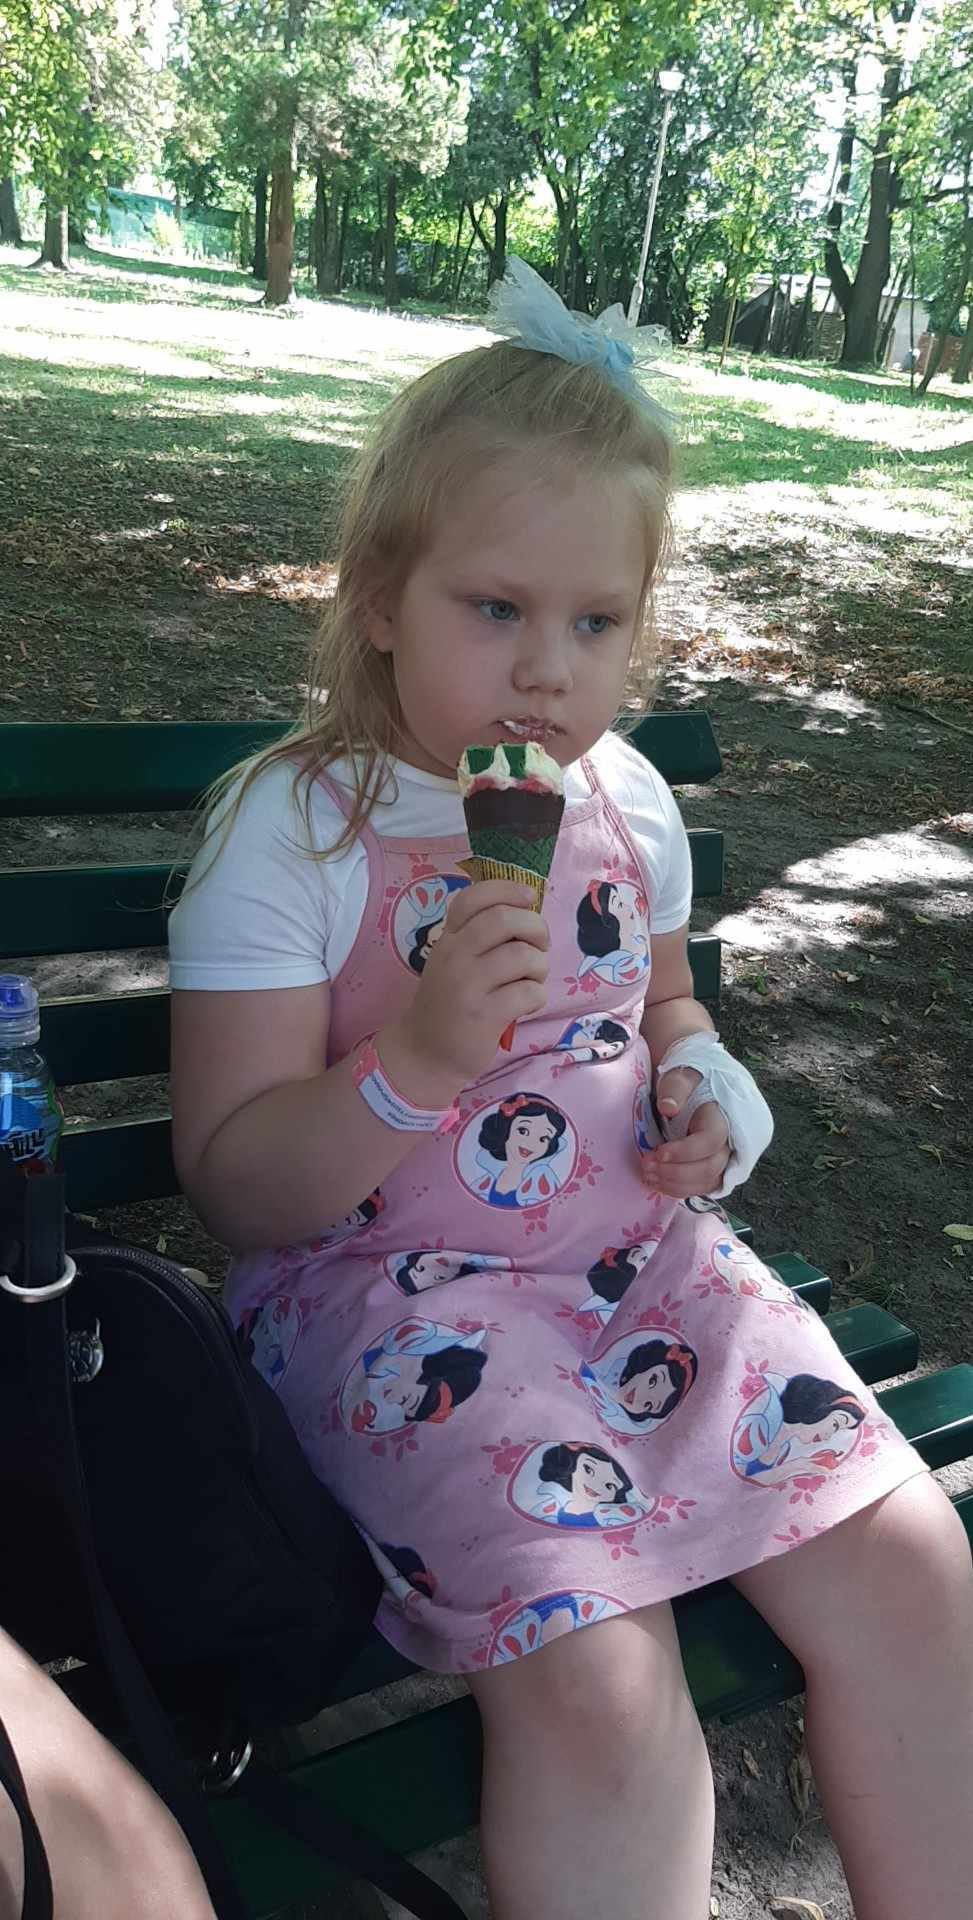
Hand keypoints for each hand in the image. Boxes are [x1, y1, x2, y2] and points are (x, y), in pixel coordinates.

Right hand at [386, 880, 549, 1094]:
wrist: (425, 1052)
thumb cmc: (449, 1003)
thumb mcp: (452, 962)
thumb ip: (479, 938)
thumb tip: (528, 915)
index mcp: (448, 939)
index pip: (473, 898)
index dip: (506, 890)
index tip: (527, 897)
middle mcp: (454, 956)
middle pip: (504, 919)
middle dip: (536, 928)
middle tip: (540, 945)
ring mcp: (467, 986)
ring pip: (523, 956)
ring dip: (540, 967)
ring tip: (531, 980)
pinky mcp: (483, 1016)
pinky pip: (529, 992)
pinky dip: (537, 996)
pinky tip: (526, 1004)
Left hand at [643, 1065, 730, 1199]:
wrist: (695, 1088)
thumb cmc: (687, 1082)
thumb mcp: (681, 1077)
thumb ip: (676, 1088)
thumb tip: (669, 1107)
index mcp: (721, 1117)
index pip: (711, 1141)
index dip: (685, 1151)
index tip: (659, 1152)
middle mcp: (728, 1142)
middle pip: (709, 1167)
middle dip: (676, 1172)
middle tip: (647, 1166)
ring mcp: (722, 1158)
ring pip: (706, 1182)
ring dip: (675, 1184)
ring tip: (647, 1175)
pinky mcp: (712, 1169)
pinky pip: (700, 1187)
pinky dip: (678, 1189)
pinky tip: (657, 1182)